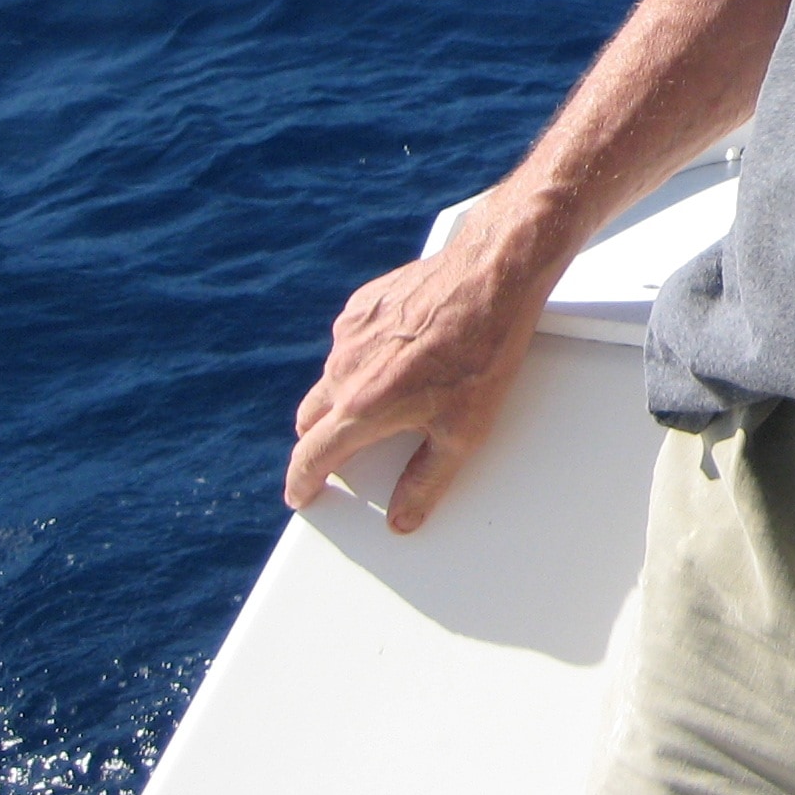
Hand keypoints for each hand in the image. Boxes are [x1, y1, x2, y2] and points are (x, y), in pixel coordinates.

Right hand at [283, 210, 558, 531]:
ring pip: (331, 377)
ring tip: (392, 396)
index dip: (303, 482)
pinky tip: (403, 354)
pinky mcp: (363, 303)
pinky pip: (349, 341)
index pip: (310, 457)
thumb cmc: (483, 352)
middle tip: (347, 454)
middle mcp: (344, 369)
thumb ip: (427, 481)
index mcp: (361, 408)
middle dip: (321, 441)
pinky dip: (364, 356)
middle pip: (311, 419)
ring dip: (346, 395)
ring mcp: (350, 332)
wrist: (492, 276)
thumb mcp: (464, 431)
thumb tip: (402, 518)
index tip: (302, 494)